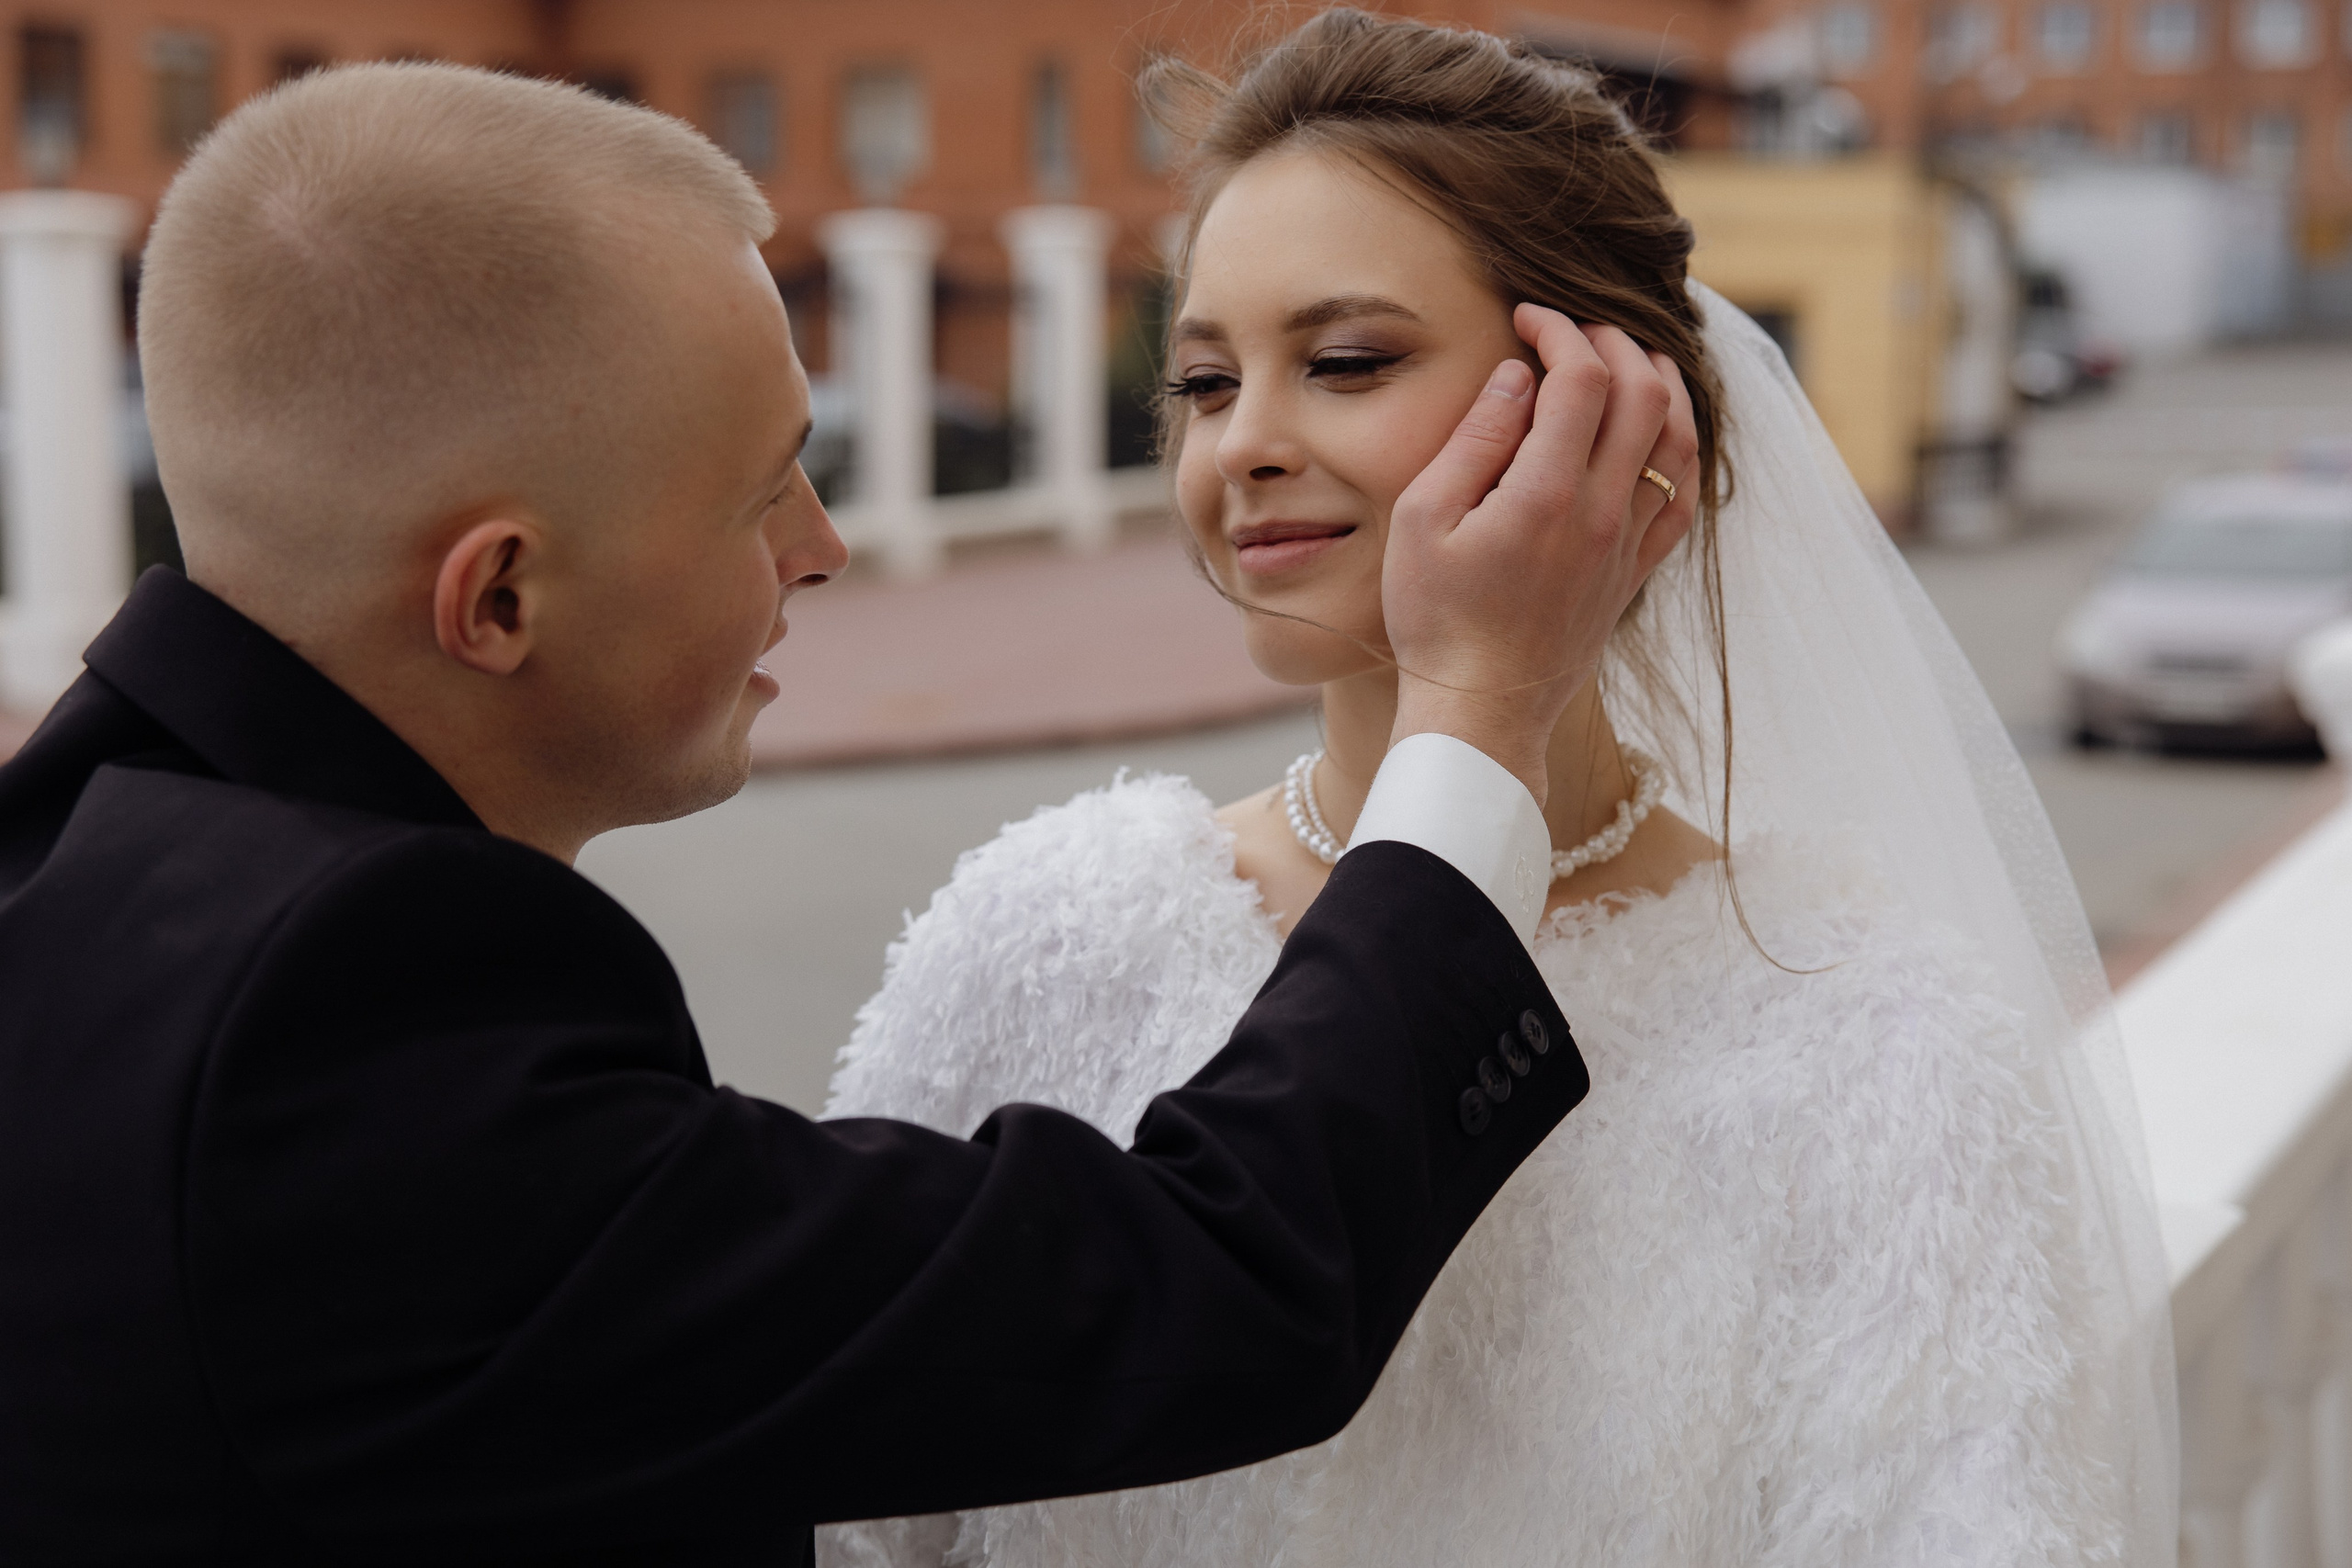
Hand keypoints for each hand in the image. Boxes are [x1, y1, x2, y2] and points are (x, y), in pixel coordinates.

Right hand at [1382, 304, 1698, 804]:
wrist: (1481, 713)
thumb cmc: (1435, 620)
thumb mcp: (1425, 521)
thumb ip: (1474, 440)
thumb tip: (1517, 376)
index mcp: (1546, 495)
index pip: (1581, 379)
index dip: (1559, 331)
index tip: (1526, 319)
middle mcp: (1603, 514)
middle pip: (1643, 393)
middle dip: (1611, 342)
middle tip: (1571, 331)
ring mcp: (1629, 544)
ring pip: (1679, 438)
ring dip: (1659, 384)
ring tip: (1625, 360)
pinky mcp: (1637, 572)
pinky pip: (1685, 495)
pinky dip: (1681, 446)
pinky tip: (1657, 429)